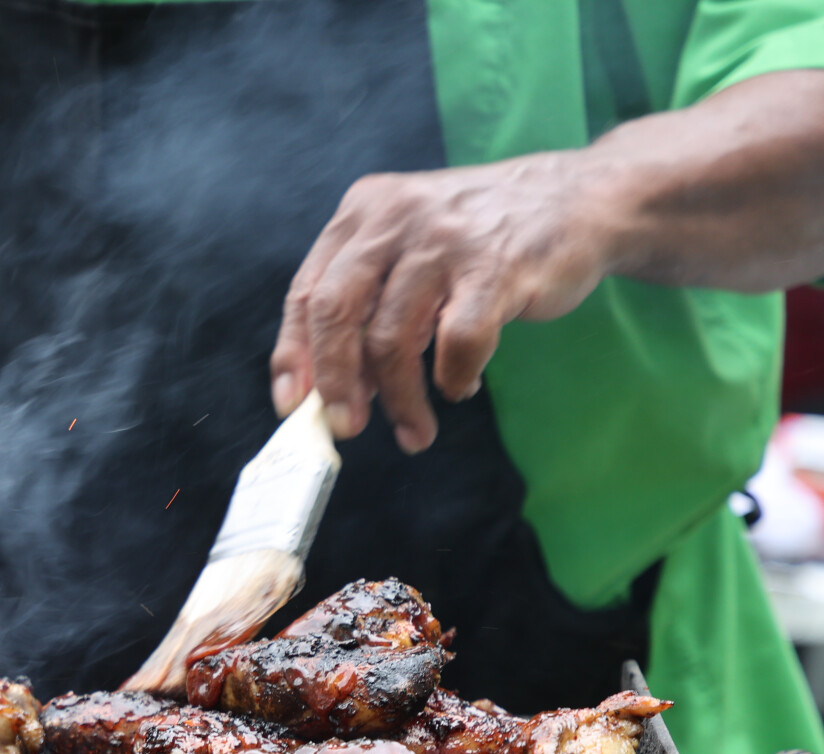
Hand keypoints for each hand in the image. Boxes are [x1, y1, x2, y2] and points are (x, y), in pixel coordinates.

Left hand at [269, 152, 614, 451]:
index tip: (292, 404)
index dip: (293, 355)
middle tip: (346, 425)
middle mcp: (397, 218)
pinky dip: (454, 378)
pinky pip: (457, 344)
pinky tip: (460, 386)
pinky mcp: (497, 268)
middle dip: (335, 382)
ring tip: (414, 429)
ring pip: (394, 341)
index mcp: (364, 211)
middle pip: (336, 314)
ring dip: (400, 399)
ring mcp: (446, 241)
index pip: (307, 292)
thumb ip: (367, 297)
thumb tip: (326, 384)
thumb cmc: (484, 236)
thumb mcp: (410, 242)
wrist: (584, 200)